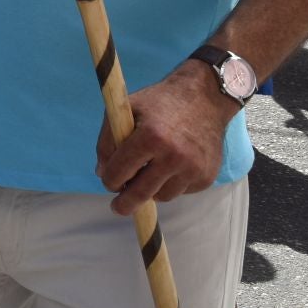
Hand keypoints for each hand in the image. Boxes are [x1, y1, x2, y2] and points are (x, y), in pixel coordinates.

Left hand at [95, 64, 234, 216]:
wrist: (204, 98)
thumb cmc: (159, 102)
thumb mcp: (126, 110)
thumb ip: (108, 140)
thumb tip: (102, 173)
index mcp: (150, 137)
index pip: (120, 172)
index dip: (110, 180)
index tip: (108, 181)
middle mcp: (174, 156)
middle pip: (141, 193)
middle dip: (125, 204)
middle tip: (118, 208)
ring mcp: (193, 168)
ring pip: (161, 196)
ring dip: (150, 190)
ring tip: (149, 173)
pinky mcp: (206, 176)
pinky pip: (181, 191)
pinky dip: (171, 184)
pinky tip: (171, 166)